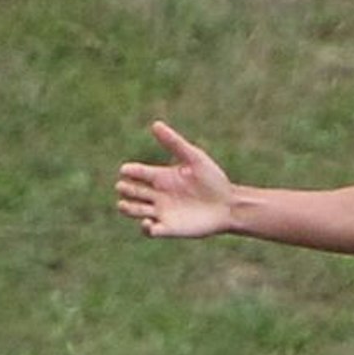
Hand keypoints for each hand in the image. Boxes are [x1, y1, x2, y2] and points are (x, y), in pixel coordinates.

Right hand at [115, 121, 236, 237]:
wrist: (229, 205)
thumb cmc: (213, 180)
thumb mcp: (194, 159)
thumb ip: (175, 143)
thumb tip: (155, 124)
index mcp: (161, 176)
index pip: (137, 173)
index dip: (129, 171)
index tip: (126, 170)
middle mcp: (157, 194)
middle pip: (131, 191)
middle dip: (126, 189)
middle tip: (124, 187)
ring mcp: (162, 212)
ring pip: (135, 210)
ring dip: (127, 208)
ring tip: (124, 204)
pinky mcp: (169, 228)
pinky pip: (150, 231)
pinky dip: (145, 228)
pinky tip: (148, 222)